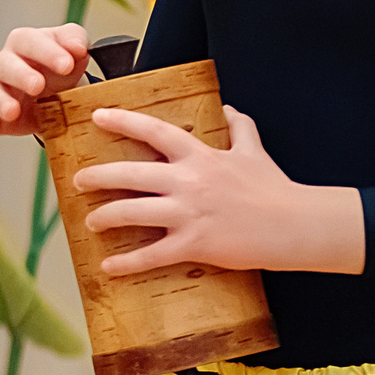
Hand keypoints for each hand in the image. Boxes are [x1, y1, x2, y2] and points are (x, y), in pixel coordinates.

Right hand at [0, 23, 91, 154]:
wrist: (60, 94)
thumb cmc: (62, 66)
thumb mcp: (74, 50)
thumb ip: (76, 40)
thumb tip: (77, 47)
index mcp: (24, 43)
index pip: (29, 41)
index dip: (47, 51)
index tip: (67, 64)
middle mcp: (5, 64)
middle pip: (5, 65)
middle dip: (21, 75)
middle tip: (39, 85)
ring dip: (1, 102)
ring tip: (13, 111)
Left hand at [73, 105, 363, 276]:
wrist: (296, 225)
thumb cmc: (274, 189)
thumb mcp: (255, 151)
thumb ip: (240, 128)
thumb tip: (230, 108)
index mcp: (200, 157)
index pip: (154, 132)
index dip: (123, 121)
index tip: (97, 117)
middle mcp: (189, 182)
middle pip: (130, 175)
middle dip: (97, 177)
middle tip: (78, 180)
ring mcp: (189, 214)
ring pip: (132, 213)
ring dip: (105, 217)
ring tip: (90, 221)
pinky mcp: (194, 245)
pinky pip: (151, 254)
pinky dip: (126, 262)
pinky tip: (108, 266)